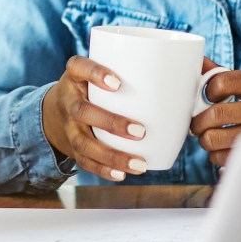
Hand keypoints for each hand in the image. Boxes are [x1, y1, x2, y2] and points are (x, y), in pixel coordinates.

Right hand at [41, 54, 147, 181]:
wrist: (55, 111)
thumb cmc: (92, 88)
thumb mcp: (99, 72)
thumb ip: (130, 73)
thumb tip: (185, 82)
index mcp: (75, 75)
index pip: (79, 67)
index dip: (95, 74)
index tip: (117, 83)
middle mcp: (68, 100)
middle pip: (82, 111)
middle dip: (111, 123)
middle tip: (140, 131)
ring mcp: (68, 126)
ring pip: (84, 143)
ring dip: (112, 155)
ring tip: (139, 164)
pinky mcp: (71, 146)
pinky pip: (84, 161)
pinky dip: (104, 169)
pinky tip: (123, 174)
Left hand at [189, 61, 240, 165]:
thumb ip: (229, 75)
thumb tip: (199, 61)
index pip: (225, 81)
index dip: (209, 89)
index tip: (209, 96)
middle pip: (217, 114)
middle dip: (199, 120)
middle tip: (199, 121)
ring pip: (217, 139)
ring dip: (206, 139)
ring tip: (211, 135)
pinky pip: (224, 158)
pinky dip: (216, 155)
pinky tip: (224, 148)